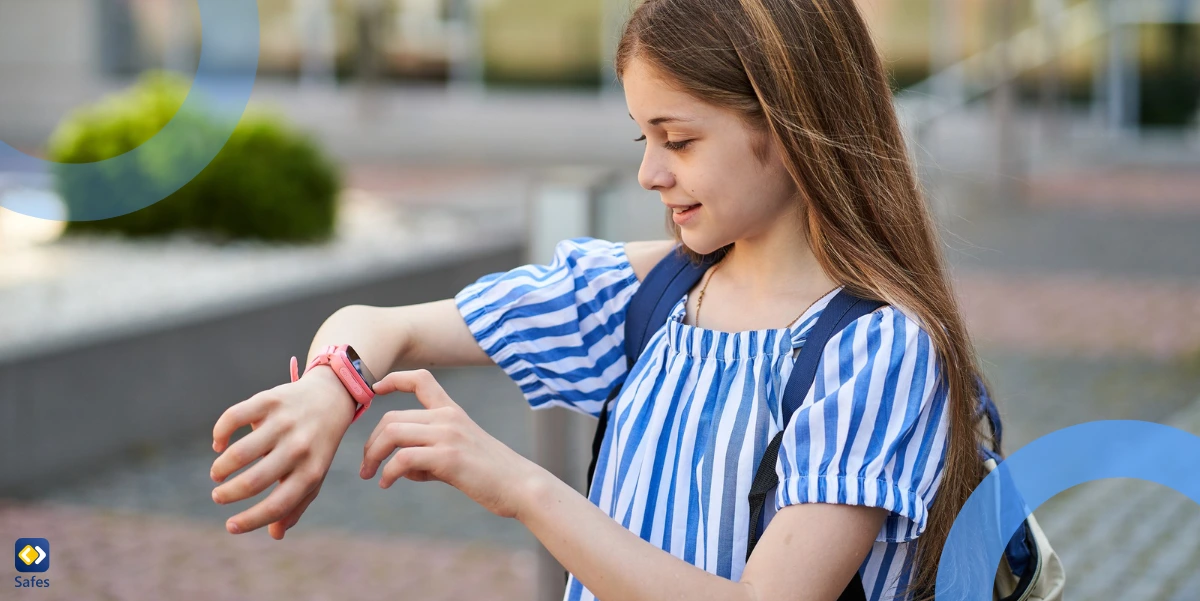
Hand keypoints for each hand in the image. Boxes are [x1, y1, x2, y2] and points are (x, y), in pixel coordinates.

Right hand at [210, 366, 355, 538]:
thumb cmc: (316, 446)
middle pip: (253, 481)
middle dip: (228, 495)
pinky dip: (220, 433)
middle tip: (219, 496)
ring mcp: (284, 422)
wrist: (330, 398)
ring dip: (221, 468)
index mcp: (311, 471)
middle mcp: (299, 447)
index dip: (250, 520)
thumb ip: (296, 504)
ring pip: (240, 453)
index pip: (277, 506)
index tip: (230, 526)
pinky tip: (219, 444)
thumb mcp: (314, 475)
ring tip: (218, 474)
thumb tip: (275, 535)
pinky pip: (234, 418)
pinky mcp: (270, 400)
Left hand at [360, 369, 542, 518]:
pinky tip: (386, 484)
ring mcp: (448, 435)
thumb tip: (399, 468)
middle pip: (391, 417)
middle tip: (366, 466)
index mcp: (452, 411)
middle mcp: (448, 417)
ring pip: (392, 432)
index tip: (375, 389)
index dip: (394, 380)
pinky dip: (388, 472)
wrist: (519, 486)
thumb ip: (427, 454)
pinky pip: (403, 458)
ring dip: (373, 455)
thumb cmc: (489, 474)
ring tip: (371, 475)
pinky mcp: (448, 457)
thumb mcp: (456, 455)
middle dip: (371, 442)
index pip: (421, 380)